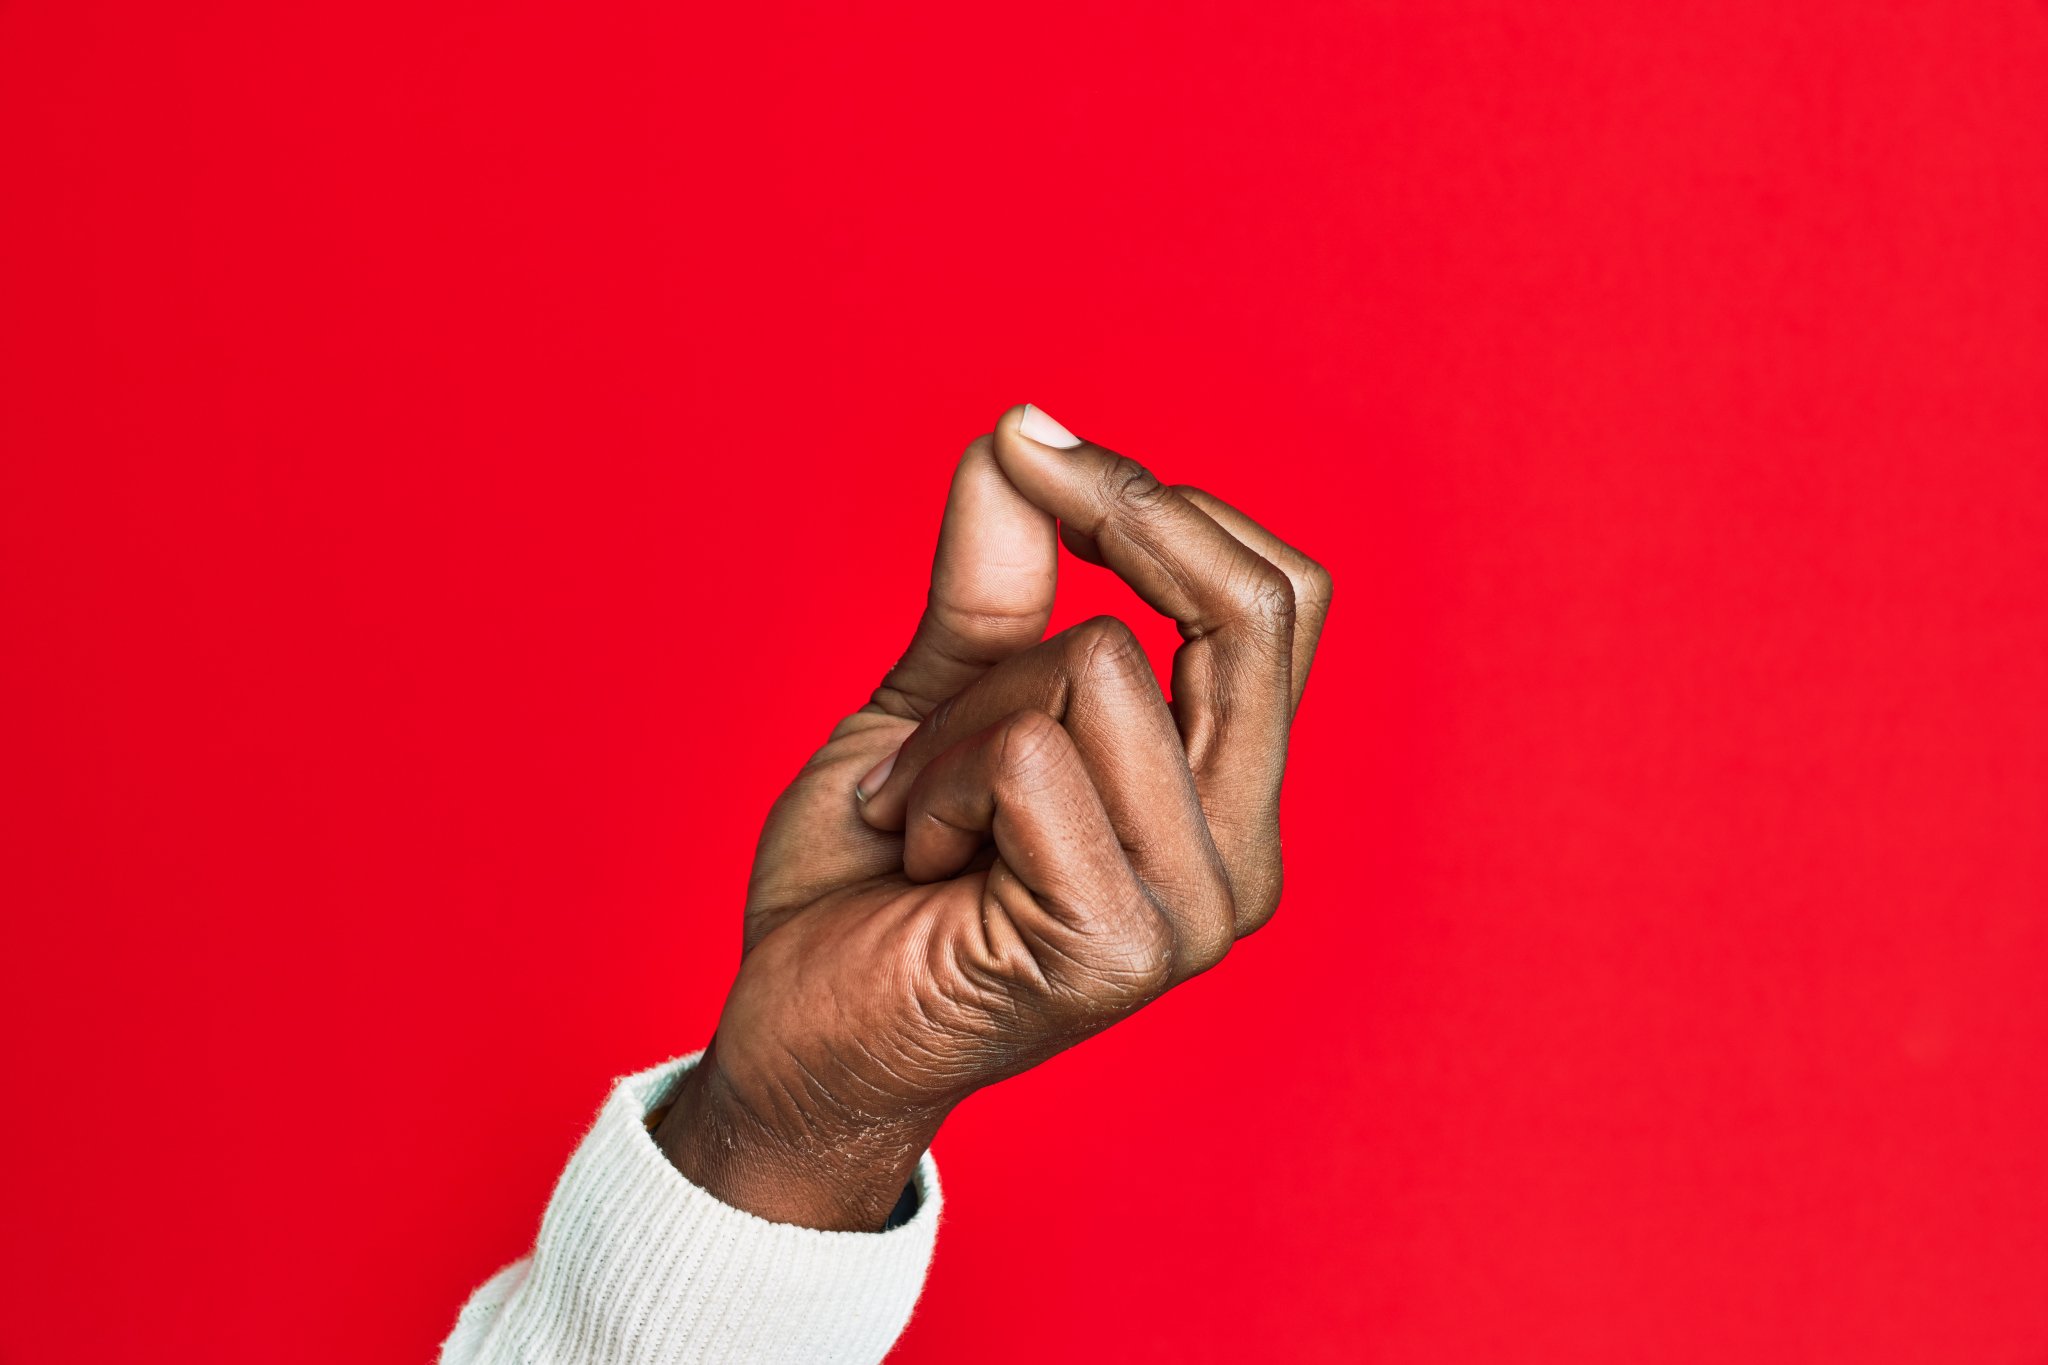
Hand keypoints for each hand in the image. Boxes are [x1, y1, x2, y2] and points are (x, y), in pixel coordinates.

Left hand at [655, 404, 1332, 1230]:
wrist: (798, 1039)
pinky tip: (913, 857)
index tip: (1045, 453)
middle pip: (1248, 612)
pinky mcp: (1113, 946)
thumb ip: (995, 579)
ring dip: (961, 714)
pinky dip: (934, 777)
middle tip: (1023, 470)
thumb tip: (1023, 433)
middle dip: (1119, 512)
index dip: (1169, 500)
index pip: (1283, 601)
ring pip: (1101, 667)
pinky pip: (1026, 752)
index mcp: (1227, 798)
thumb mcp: (938, 696)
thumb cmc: (873, 880)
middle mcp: (1240, 860)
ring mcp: (1188, 914)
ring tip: (921, 805)